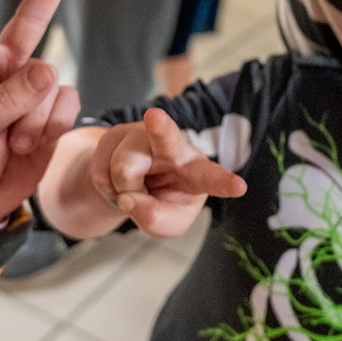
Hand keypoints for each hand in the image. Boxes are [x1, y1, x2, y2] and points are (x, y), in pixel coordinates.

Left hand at [0, 0, 81, 223]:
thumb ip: (4, 100)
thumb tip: (48, 71)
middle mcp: (2, 70)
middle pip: (31, 20)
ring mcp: (30, 91)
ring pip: (51, 81)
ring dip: (35, 116)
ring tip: (14, 143)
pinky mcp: (52, 113)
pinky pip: (67, 104)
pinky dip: (52, 127)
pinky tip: (31, 145)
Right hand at [90, 108, 245, 236]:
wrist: (129, 186)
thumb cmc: (161, 202)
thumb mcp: (168, 223)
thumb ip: (156, 220)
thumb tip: (129, 199)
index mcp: (197, 171)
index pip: (212, 178)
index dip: (224, 183)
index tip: (239, 187)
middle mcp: (173, 148)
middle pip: (167, 138)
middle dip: (160, 128)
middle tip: (154, 117)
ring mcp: (143, 137)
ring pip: (125, 169)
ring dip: (123, 189)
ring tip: (134, 187)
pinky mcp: (115, 136)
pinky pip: (102, 170)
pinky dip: (107, 187)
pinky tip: (119, 180)